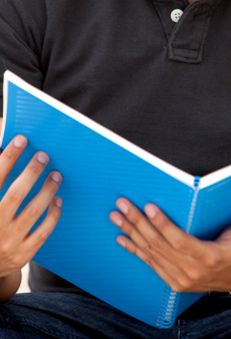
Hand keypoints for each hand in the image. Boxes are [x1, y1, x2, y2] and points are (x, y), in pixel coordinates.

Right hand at [0, 135, 62, 277]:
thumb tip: (9, 152)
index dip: (8, 157)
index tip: (21, 139)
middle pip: (15, 195)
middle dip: (31, 172)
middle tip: (44, 155)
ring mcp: (8, 242)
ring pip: (32, 212)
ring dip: (47, 190)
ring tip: (56, 174)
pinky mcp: (22, 255)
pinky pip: (43, 232)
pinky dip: (53, 215)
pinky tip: (58, 200)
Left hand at [109, 187, 230, 293]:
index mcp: (209, 256)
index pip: (180, 240)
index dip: (163, 224)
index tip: (149, 207)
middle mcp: (191, 270)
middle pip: (159, 245)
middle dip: (138, 222)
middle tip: (123, 204)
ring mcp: (180, 278)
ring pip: (150, 253)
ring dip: (131, 233)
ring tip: (116, 216)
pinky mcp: (172, 281)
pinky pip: (149, 263)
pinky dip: (134, 250)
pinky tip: (121, 237)